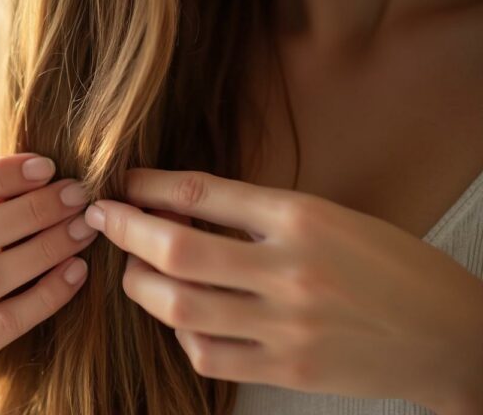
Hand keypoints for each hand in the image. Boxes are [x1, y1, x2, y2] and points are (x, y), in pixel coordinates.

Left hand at [84, 168, 482, 414]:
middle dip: (125, 231)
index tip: (125, 183)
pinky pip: (207, 354)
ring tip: (133, 269)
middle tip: (103, 219)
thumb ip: (258, 213)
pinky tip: (182, 318)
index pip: (202, 193)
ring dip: (141, 284)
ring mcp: (286, 326)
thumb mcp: (329, 218)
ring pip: (180, 307)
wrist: (448, 335)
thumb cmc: (390, 266)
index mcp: (302, 219)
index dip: (149, 185)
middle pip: (178, 251)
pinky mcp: (286, 369)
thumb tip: (183, 207)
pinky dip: (181, 334)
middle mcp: (289, 271)